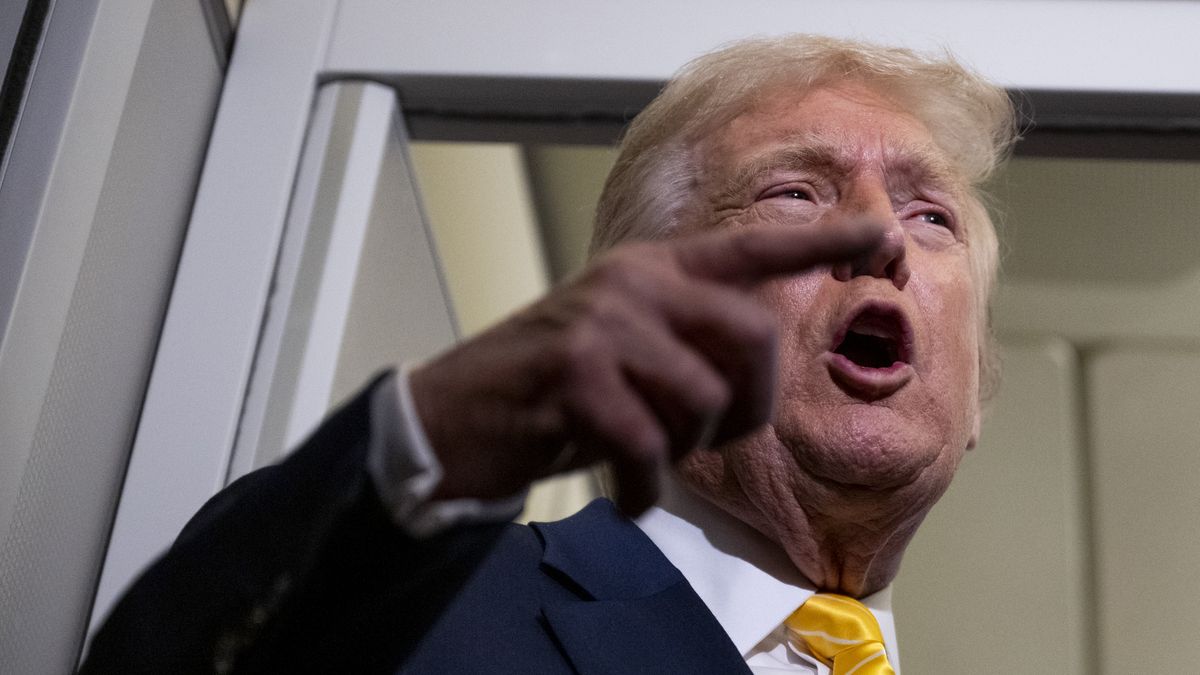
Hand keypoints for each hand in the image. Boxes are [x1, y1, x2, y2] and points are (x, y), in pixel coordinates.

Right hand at [409, 221, 881, 514]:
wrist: (455, 416)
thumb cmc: (552, 392)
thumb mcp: (625, 347)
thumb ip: (685, 339)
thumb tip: (757, 376)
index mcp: (654, 271)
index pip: (753, 247)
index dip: (821, 242)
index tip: (882, 235)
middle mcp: (635, 283)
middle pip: (753, 335)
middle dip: (750, 404)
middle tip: (713, 436)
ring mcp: (602, 323)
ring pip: (705, 398)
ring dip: (687, 449)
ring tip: (645, 455)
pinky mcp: (575, 374)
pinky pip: (651, 445)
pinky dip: (645, 487)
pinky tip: (625, 491)